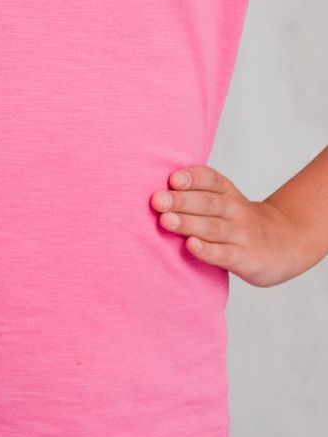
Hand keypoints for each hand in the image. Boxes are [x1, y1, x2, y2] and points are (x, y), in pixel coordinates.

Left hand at [150, 165, 296, 286]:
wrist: (285, 242)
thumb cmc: (238, 220)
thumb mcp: (223, 200)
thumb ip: (194, 194)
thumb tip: (152, 191)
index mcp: (226, 191)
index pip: (210, 179)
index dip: (192, 178)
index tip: (172, 179)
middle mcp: (235, 210)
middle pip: (207, 202)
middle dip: (181, 201)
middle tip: (157, 200)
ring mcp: (242, 234)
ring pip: (213, 227)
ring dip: (188, 223)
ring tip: (166, 221)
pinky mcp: (246, 258)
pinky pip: (225, 254)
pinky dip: (208, 250)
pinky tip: (191, 245)